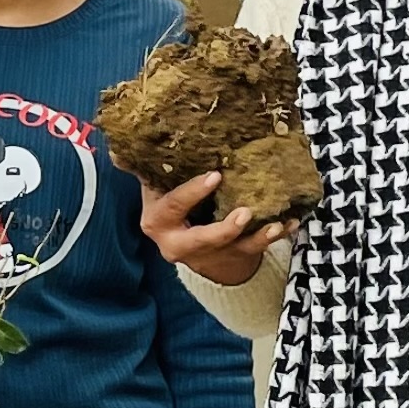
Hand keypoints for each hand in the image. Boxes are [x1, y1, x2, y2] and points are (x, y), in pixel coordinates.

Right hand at [134, 171, 291, 285]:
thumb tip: (119, 148)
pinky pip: (255, 250)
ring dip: (257, 236)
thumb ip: (143, 168)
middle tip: (245, 213)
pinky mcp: (231, 258)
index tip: (215, 176)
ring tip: (274, 223)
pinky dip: (273, 236)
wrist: (188, 247)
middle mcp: (179, 244)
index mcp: (158, 221)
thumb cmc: (172, 205)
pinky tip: (289, 222)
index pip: (173, 207)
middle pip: (201, 240)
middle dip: (223, 230)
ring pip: (233, 248)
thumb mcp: (154, 188)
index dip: (192, 193)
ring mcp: (208, 254)